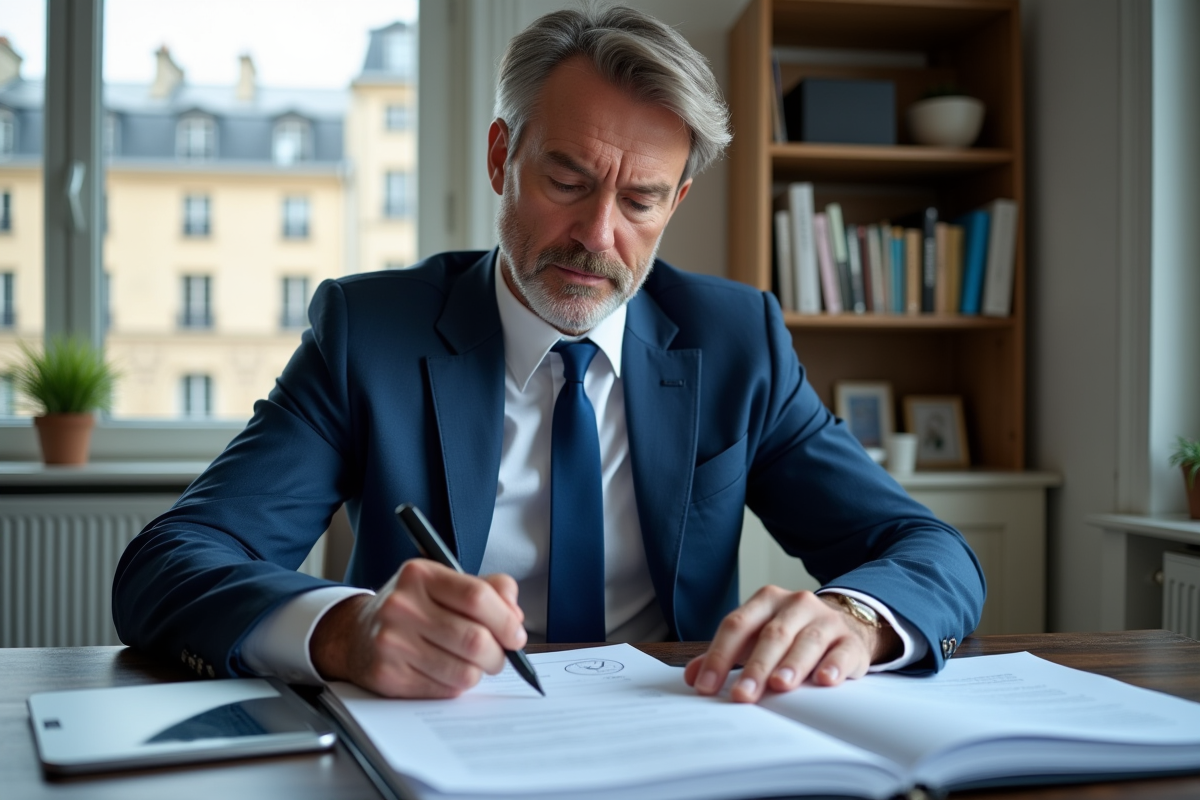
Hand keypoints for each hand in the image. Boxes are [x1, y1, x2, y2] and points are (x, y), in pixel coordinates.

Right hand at [310, 559, 527, 697]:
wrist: (355, 633)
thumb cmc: (413, 608)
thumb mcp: (444, 584)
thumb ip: (487, 590)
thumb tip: (515, 616)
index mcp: (420, 575)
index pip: (477, 597)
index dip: (506, 621)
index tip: (516, 635)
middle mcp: (402, 605)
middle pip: (475, 639)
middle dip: (498, 654)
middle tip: (499, 655)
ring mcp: (391, 642)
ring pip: (464, 671)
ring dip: (478, 672)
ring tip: (472, 663)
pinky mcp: (388, 675)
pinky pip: (445, 690)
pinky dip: (456, 685)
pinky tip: (445, 672)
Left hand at [684, 587, 900, 702]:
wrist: (843, 625)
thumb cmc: (790, 636)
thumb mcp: (756, 638)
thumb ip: (725, 655)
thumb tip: (692, 677)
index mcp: (765, 600)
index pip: (737, 625)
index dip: (719, 655)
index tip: (706, 686)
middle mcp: (795, 604)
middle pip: (771, 635)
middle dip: (755, 667)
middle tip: (743, 696)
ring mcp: (825, 619)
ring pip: (807, 640)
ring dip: (792, 664)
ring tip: (780, 686)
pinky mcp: (850, 639)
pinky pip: (842, 651)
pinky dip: (834, 665)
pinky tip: (825, 680)